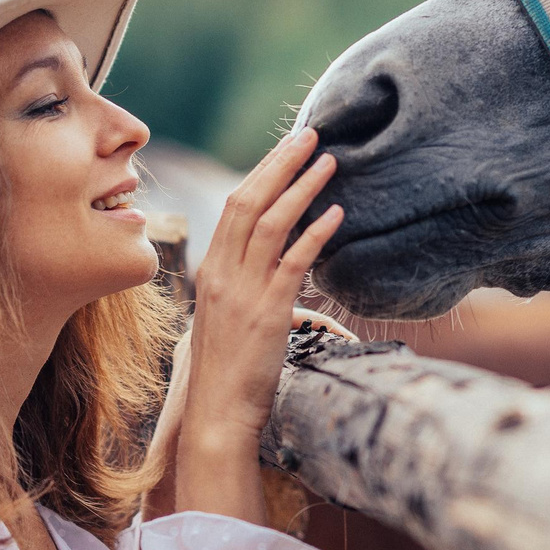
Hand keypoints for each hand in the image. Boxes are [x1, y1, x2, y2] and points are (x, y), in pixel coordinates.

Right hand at [151, 129, 341, 523]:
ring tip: (329, 162)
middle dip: (280, 164)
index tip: (288, 149)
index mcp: (212, 271)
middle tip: (310, 134)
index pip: (235, 206)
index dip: (263, 172)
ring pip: (269, 224)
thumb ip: (246, 285)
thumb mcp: (229, 318)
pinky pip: (292, 263)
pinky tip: (337, 214)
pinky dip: (314, 234)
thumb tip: (280, 262)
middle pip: (248, 202)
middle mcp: (223, 274)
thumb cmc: (229, 371)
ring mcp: (243, 292)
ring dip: (301, 188)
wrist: (219, 414)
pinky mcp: (267, 314)